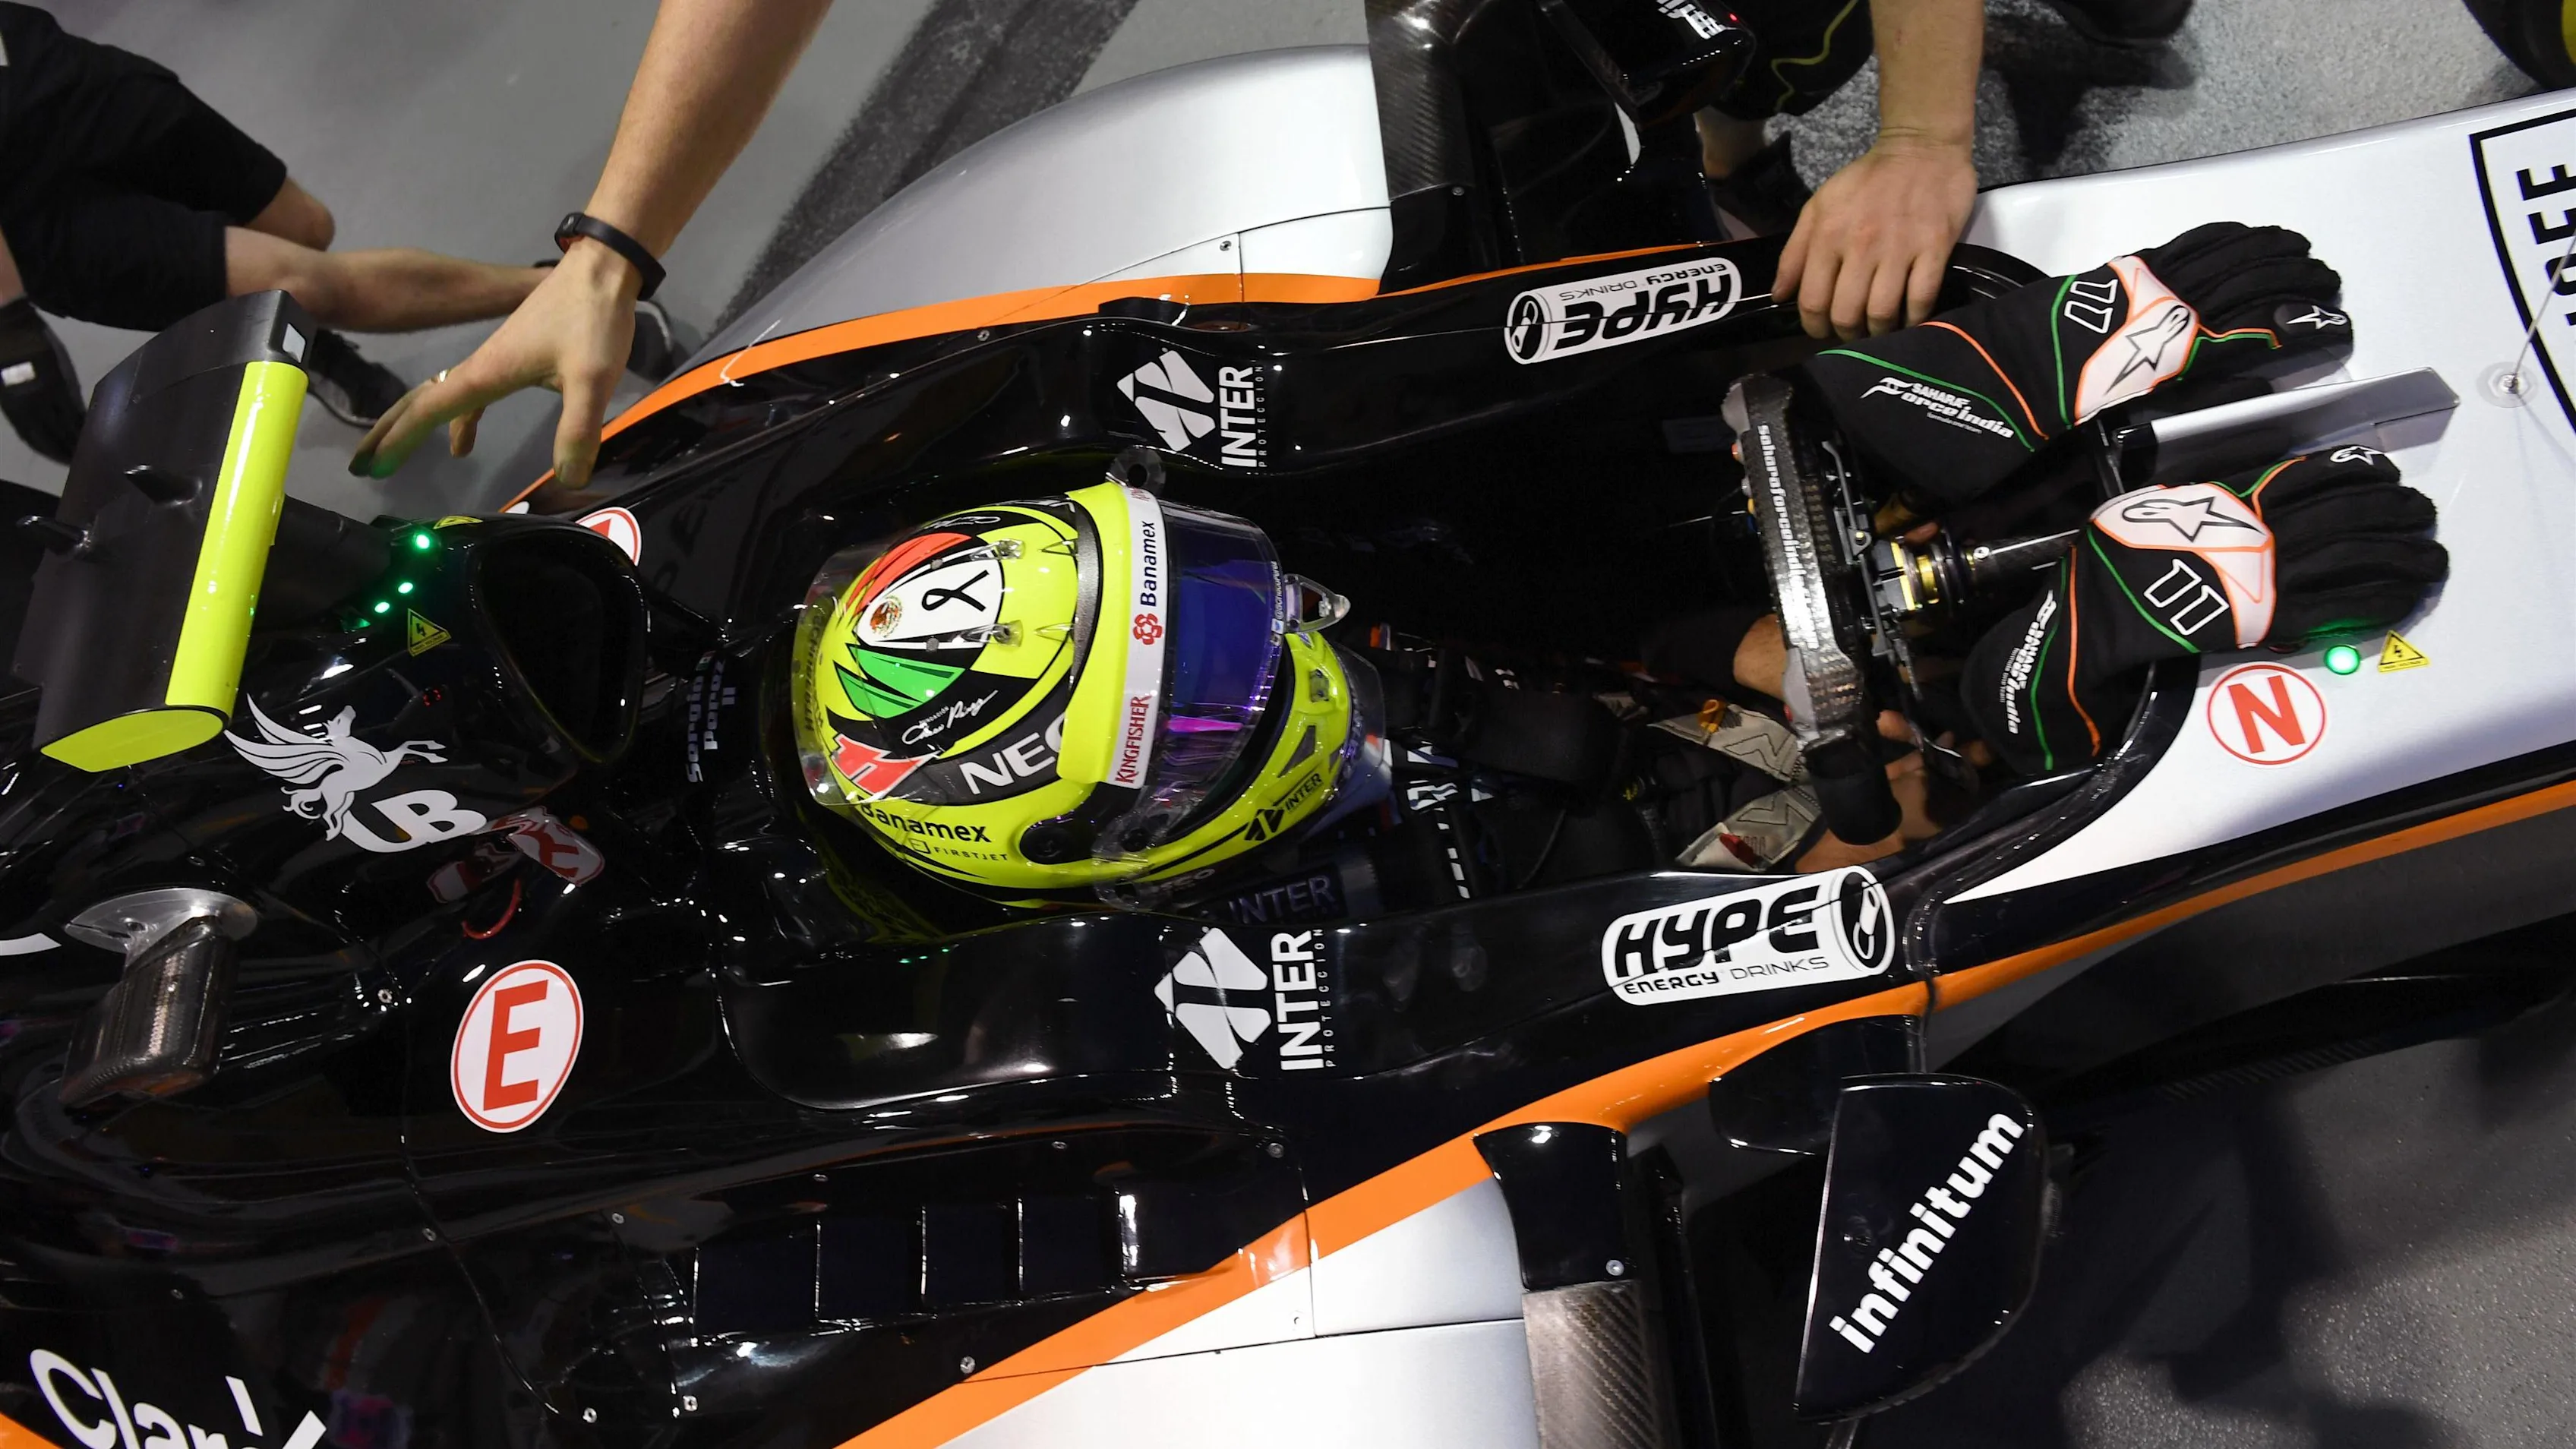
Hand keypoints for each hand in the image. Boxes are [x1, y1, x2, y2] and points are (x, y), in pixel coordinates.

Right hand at [350, 239, 640, 488]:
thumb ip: (578, 428)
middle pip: (421, 401)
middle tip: (360, 464)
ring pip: (441, 394)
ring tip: (394, 452)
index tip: (371, 467)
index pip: (429, 410)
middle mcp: (479, 364)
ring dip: (415, 423)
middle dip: (390, 432)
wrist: (601, 267)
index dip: (399, 440)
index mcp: (486, 372)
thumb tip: (568, 477)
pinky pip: (469, 390)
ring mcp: (493, 357)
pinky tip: (463, 440)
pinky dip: (458, 417)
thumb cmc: (591, 318)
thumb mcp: (591, 378)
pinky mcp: (512, 353)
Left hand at [1773, 134, 1975, 340]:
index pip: (1812, 300)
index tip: (1823, 329)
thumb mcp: (1819, 206)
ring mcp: (1899, 248)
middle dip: (1846, 333)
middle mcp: (1860, 245)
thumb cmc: (1867, 180)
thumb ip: (1794, 252)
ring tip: (1879, 327)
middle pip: (1846, 314)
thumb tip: (1779, 296)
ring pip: (1882, 314)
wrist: (1921, 148)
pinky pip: (1921, 300)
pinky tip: (1909, 318)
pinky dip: (1913, 319)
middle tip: (1853, 329)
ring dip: (1879, 332)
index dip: (1814, 326)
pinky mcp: (1935, 247)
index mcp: (1828, 235)